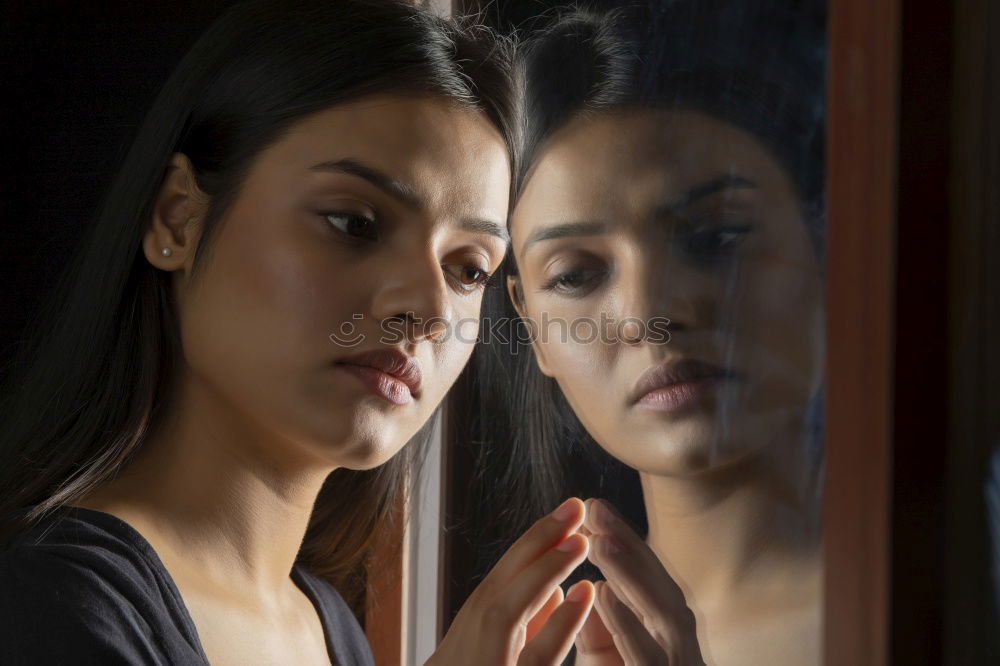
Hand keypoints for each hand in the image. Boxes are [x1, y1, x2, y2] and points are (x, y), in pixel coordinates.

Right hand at [427, 498, 595, 665]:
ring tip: (579, 540)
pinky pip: (534, 658)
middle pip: (497, 589)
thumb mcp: (489, 660)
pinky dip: (559, 625)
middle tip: (574, 507)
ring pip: (506, 613)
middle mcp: (461, 651)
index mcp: (464, 644)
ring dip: (543, 571)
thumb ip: (521, 631)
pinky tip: (583, 594)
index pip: (498, 587)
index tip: (562, 518)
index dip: (530, 550)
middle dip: (535, 544)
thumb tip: (556, 592)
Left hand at [574, 499, 704, 665]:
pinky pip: (647, 656)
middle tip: (595, 508)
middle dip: (628, 544)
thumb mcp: (606, 660)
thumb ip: (598, 631)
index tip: (594, 507)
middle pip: (657, 584)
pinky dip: (627, 624)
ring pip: (660, 612)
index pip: (646, 579)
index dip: (623, 542)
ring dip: (631, 574)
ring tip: (600, 540)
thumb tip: (595, 586)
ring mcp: (679, 661)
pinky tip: (603, 593)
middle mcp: (676, 641)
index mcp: (663, 632)